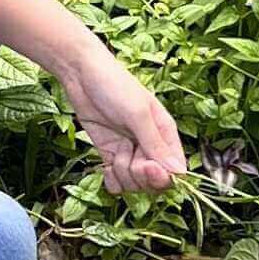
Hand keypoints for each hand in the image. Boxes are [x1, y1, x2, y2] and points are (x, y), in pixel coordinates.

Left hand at [60, 37, 185, 194]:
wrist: (81, 75)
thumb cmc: (114, 85)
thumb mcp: (137, 114)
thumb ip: (155, 144)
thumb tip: (177, 172)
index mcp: (165, 134)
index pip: (175, 170)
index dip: (162, 177)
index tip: (147, 166)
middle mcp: (150, 146)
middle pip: (155, 182)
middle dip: (140, 176)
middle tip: (127, 155)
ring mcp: (130, 151)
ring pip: (134, 184)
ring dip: (123, 174)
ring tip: (115, 154)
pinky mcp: (110, 155)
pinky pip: (117, 182)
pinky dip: (111, 180)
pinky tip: (106, 166)